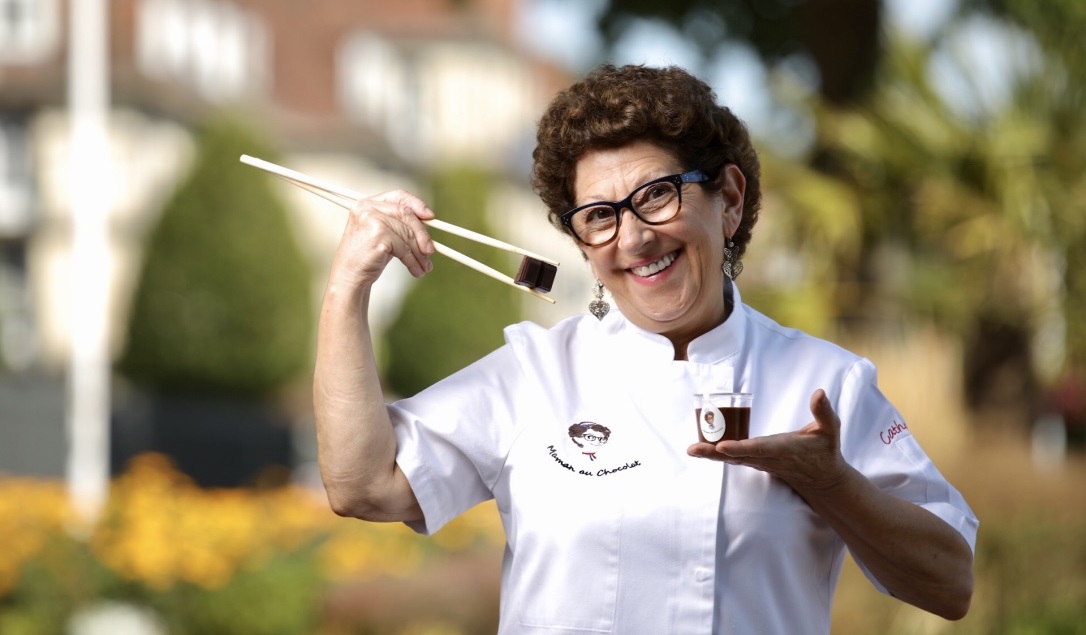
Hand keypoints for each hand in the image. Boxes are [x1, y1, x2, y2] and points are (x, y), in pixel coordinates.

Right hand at [329, 189, 436, 288]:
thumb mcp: (384, 234)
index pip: (398, 196)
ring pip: (407, 234)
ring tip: (425, 267)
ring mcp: (372, 220)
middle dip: (422, 234)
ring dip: (419, 253)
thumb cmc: (368, 256)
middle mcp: (368, 208)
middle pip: (406, 214)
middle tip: (431, 251)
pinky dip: (413, 261)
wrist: (350, 276)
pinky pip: (404, 248)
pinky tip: (416, 270)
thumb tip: (430, 222)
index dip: (417, 204)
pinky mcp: (378, 235)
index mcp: (368, 203)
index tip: (431, 217)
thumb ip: (401, 224)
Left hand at [688, 389, 848, 492]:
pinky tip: (700, 450)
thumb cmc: (825, 450)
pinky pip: (734, 459)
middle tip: (693, 450)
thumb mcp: (830, 429)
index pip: (761, 448)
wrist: (822, 478)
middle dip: (715, 453)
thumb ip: (824, 411)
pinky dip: (717, 455)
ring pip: (733, 459)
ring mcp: (761, 462)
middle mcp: (769, 458)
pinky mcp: (756, 462)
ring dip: (711, 455)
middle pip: (738, 456)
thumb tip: (819, 392)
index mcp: (785, 448)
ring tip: (691, 450)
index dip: (741, 448)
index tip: (723, 446)